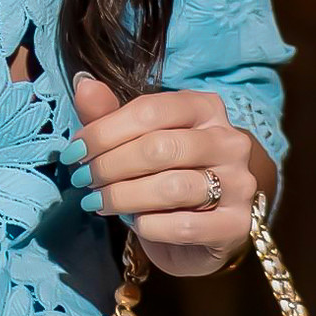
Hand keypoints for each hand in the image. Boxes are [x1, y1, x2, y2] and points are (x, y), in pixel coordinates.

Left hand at [71, 75, 270, 280]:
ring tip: (98, 201)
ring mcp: (239, 183)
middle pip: (159, 148)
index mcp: (205, 108)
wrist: (201, 230)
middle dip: (110, 165)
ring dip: (123, 196)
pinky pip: (184, 226)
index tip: (75, 151)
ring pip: (171, 187)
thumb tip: (83, 84)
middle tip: (83, 179)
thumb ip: (110, 115)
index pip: (150, 111)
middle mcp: (229, 141)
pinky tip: (136, 224)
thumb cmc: (165, 176)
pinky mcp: (236, 224)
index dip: (104, 131)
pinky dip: (149, 226)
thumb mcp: (135, 141)